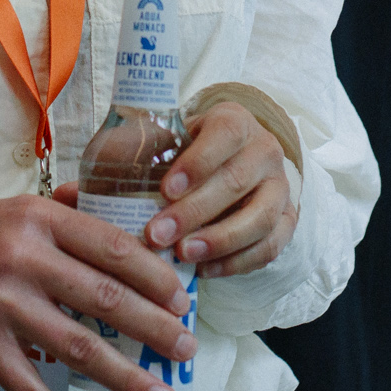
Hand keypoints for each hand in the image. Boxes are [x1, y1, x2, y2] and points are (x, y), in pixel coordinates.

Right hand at [0, 193, 194, 390]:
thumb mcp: (19, 208)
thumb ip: (71, 214)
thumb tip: (129, 228)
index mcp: (39, 219)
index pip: (112, 248)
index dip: (155, 277)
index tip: (182, 300)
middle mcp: (23, 258)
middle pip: (105, 300)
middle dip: (154, 328)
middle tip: (185, 348)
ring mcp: (0, 303)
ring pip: (77, 347)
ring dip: (125, 375)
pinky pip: (27, 383)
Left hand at [141, 101, 294, 277]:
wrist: (228, 163)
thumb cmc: (186, 152)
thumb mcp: (165, 137)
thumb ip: (142, 148)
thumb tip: (103, 170)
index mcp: (235, 121)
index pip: (225, 135)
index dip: (197, 163)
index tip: (165, 190)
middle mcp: (265, 150)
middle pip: (237, 181)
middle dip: (195, 212)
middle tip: (158, 234)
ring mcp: (280, 187)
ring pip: (261, 218)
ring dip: (220, 241)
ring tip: (183, 255)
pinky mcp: (287, 220)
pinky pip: (269, 247)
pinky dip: (237, 263)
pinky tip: (204, 269)